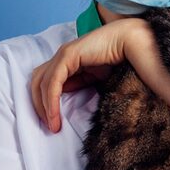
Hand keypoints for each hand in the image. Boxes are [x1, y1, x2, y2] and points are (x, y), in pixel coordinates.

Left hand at [31, 18, 149, 131]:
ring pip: (41, 82)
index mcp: (68, 61)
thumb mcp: (96, 79)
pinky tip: (55, 115)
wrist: (132, 42)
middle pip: (37, 82)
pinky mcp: (68, 55)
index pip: (46, 84)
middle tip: (49, 127)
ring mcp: (63, 54)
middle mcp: (62, 56)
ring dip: (43, 106)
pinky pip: (52, 82)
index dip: (45, 105)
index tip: (54, 125)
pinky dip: (51, 100)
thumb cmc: (120, 60)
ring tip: (52, 125)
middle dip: (39, 106)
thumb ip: (82, 86)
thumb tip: (74, 105)